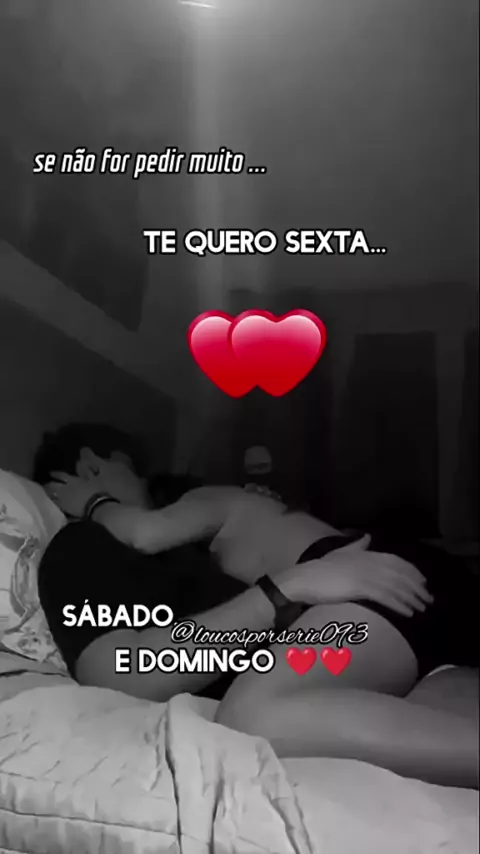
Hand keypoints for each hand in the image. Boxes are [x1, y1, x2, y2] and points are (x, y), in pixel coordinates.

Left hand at [45, 472, 100, 517]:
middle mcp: (64, 488)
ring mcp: (63, 499)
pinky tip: (51, 503)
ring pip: (51, 495)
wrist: (95, 505)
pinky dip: (52, 503)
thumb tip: (86, 469)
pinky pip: (55, 504)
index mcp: (72, 480)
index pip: (60, 475)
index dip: (55, 474)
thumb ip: (88, 474)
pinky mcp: (64, 508)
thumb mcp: (93, 479)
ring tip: (45, 494)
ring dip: (48, 494)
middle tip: (44, 485)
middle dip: (48, 485)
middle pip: (53, 485)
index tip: (50, 473)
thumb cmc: (96, 491)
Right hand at [277, 535, 432, 616]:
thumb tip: (368, 536)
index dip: (412, 572)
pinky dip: (399, 605)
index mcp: (365, 553)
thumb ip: (357, 545)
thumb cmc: (320, 570)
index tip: (423, 582)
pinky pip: (385, 596)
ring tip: (422, 609)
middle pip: (400, 574)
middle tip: (428, 599)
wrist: (303, 580)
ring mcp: (364, 573)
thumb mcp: (341, 553)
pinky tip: (408, 613)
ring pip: (395, 586)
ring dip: (411, 598)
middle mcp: (368, 561)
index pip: (396, 561)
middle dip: (416, 587)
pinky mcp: (359, 586)